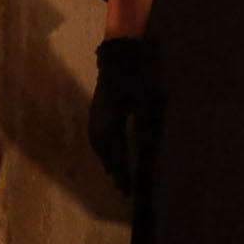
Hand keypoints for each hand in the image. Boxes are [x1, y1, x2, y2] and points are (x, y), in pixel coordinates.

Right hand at [88, 36, 157, 195]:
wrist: (121, 53)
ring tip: (114, 175)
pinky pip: (98, 135)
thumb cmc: (138, 75)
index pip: (116, 152)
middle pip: (104, 151)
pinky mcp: (97, 108)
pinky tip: (109, 152)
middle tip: (121, 188)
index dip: (122, 172)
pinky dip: (103, 148)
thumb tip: (146, 150)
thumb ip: (146, 127)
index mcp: (112, 120)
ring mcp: (96, 113)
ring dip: (106, 160)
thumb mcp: (147, 102)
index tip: (127, 190)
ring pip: (98, 144)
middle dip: (113, 170)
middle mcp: (100, 120)